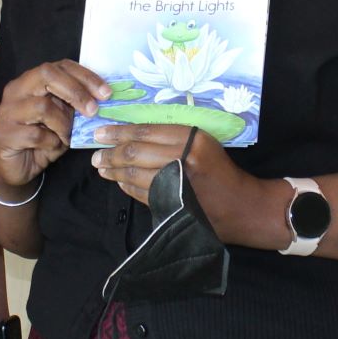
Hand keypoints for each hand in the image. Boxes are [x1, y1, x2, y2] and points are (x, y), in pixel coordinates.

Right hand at [0, 59, 109, 195]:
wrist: (16, 168)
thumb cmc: (42, 140)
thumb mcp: (62, 119)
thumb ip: (74, 106)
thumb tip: (102, 99)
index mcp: (31, 80)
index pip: (60, 66)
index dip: (85, 76)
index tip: (106, 93)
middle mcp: (17, 90)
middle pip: (47, 74)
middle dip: (76, 91)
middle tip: (93, 110)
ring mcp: (8, 110)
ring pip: (43, 107)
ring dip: (63, 124)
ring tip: (67, 136)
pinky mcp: (5, 133)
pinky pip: (36, 135)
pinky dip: (51, 142)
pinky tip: (51, 147)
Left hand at [92, 122, 279, 244]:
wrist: (242, 206)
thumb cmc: (221, 171)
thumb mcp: (205, 144)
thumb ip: (174, 137)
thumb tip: (133, 133)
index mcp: (193, 139)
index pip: (147, 132)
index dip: (120, 131)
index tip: (101, 132)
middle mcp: (185, 160)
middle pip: (136, 153)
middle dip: (111, 153)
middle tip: (96, 153)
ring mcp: (178, 185)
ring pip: (135, 174)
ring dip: (114, 171)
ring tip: (102, 167)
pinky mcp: (173, 205)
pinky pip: (141, 193)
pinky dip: (126, 187)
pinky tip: (119, 182)